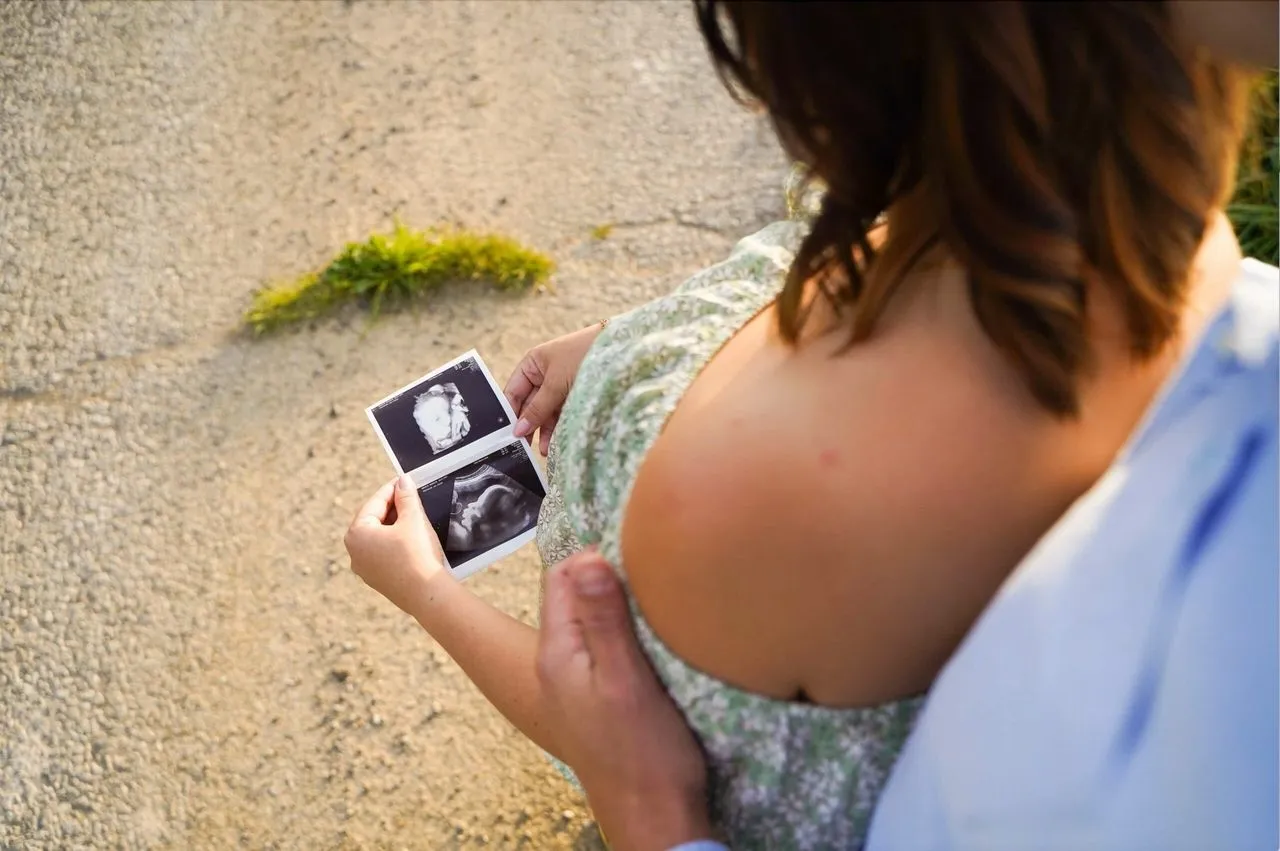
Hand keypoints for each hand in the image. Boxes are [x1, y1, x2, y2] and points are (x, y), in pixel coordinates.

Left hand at [344, 475, 446, 613]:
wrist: (428, 595)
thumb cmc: (418, 554)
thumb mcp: (413, 519)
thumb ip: (406, 497)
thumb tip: (403, 481)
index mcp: (356, 534)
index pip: (374, 503)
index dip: (392, 489)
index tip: (405, 480)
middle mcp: (354, 552)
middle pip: (373, 520)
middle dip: (392, 507)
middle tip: (411, 496)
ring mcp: (364, 569)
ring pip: (378, 538)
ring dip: (394, 525)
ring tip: (414, 515)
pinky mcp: (377, 580)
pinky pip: (383, 554)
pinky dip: (395, 542)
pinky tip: (412, 538)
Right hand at [506, 322, 605, 455]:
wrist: (621, 349)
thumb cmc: (582, 355)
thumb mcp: (556, 383)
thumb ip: (537, 409)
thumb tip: (518, 429)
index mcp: (533, 364)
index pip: (514, 392)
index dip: (510, 413)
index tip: (507, 435)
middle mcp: (545, 375)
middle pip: (530, 405)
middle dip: (528, 426)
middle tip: (523, 448)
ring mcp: (561, 386)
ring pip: (547, 412)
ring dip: (544, 431)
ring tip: (543, 451)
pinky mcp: (576, 396)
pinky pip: (562, 414)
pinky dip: (558, 428)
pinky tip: (555, 442)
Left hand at [537, 551, 714, 850]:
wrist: (655, 818)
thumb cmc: (645, 753)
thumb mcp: (627, 680)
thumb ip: (605, 620)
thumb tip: (588, 558)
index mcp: (557, 655)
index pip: (562, 578)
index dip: (597, 558)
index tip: (640, 555)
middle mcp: (558, 665)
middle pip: (573, 596)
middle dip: (606, 575)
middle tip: (651, 569)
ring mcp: (577, 683)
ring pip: (591, 619)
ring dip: (617, 603)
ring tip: (655, 596)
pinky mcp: (600, 697)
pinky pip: (605, 644)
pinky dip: (625, 629)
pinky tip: (652, 634)